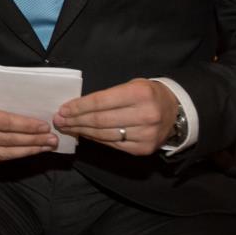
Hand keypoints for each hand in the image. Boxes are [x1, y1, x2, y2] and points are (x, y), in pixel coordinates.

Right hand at [0, 76, 56, 161]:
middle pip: (5, 141)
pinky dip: (13, 156)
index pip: (3, 122)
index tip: (45, 126)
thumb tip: (30, 108)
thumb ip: (1, 98)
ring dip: (26, 151)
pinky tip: (27, 151)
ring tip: (44, 147)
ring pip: (1, 154)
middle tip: (52, 139)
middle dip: (32, 141)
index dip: (26, 126)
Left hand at [54, 79, 177, 155]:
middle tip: (59, 120)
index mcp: (139, 94)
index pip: (100, 102)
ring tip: (67, 127)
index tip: (63, 109)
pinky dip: (96, 139)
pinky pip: (113, 144)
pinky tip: (84, 134)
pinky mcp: (144, 149)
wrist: (176, 111)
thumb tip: (76, 107)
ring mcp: (145, 135)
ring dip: (82, 131)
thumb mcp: (131, 86)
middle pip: (100, 120)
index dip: (78, 107)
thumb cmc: (147, 94)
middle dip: (76, 121)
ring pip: (104, 135)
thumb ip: (107, 96)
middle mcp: (144, 115)